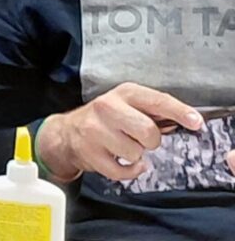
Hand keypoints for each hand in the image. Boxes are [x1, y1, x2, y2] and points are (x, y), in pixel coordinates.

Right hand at [36, 82, 203, 181]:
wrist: (68, 132)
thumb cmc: (106, 119)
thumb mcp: (127, 104)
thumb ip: (154, 110)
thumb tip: (187, 120)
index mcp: (123, 93)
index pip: (157, 100)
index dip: (179, 112)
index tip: (196, 122)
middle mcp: (107, 107)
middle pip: (148, 131)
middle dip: (150, 140)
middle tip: (140, 138)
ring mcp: (96, 129)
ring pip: (135, 153)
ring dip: (134, 154)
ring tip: (122, 146)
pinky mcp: (90, 152)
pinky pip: (122, 171)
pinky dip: (128, 171)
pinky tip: (120, 161)